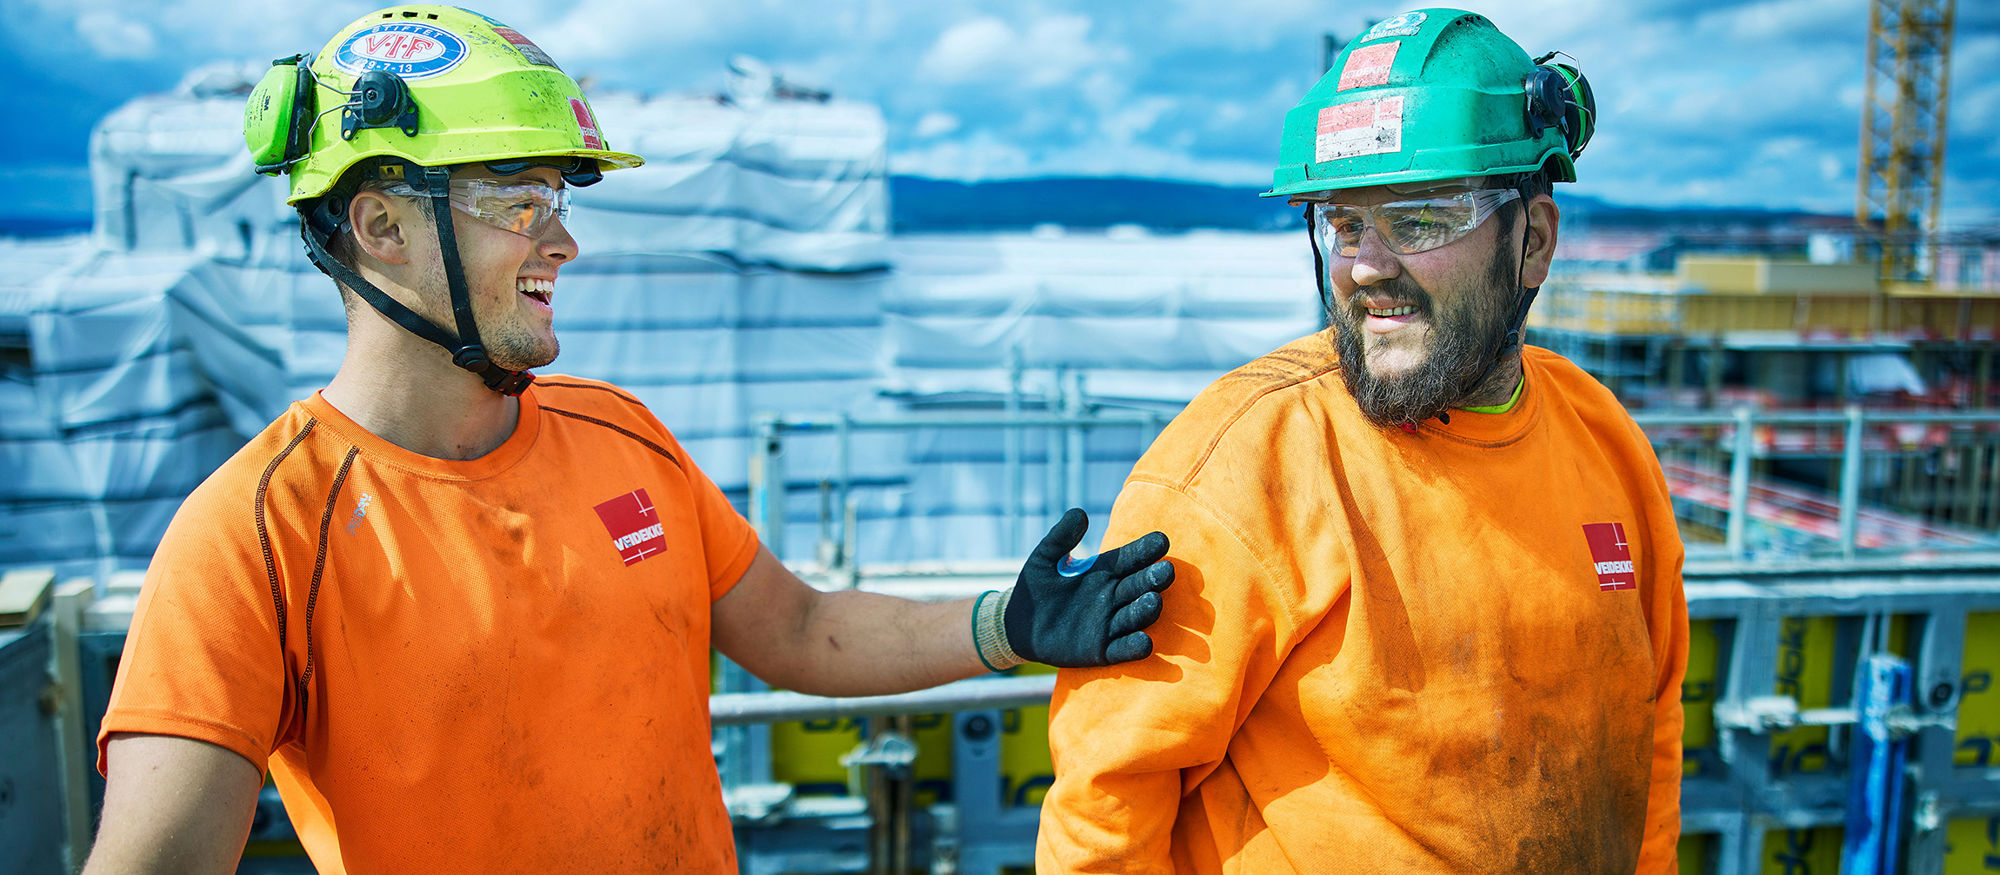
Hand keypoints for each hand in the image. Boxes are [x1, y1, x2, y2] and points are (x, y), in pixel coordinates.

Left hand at [1004, 508, 1172, 665]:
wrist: (1019, 624)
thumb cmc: (1036, 586)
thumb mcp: (1045, 557)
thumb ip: (1061, 536)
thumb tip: (1079, 513)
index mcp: (1106, 571)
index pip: (1131, 558)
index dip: (1146, 550)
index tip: (1161, 540)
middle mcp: (1114, 596)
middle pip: (1139, 586)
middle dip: (1154, 579)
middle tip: (1167, 571)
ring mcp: (1110, 624)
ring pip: (1135, 616)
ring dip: (1146, 610)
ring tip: (1154, 601)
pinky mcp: (1102, 650)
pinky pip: (1123, 649)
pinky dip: (1135, 646)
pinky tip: (1145, 643)